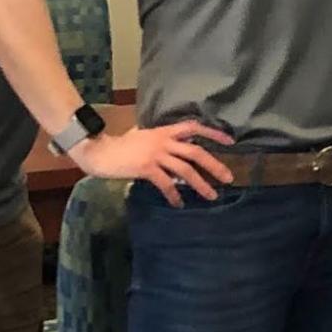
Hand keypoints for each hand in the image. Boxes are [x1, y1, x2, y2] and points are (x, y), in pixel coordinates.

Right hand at [71, 120, 234, 204]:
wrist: (100, 151)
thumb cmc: (120, 145)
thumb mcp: (142, 135)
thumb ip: (158, 138)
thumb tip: (172, 144)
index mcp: (164, 131)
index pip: (194, 127)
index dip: (213, 133)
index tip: (230, 141)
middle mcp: (163, 141)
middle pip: (195, 152)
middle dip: (214, 165)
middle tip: (229, 177)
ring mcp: (155, 154)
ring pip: (185, 170)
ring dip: (200, 184)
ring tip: (211, 196)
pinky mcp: (146, 168)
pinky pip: (166, 183)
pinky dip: (174, 195)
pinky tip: (179, 204)